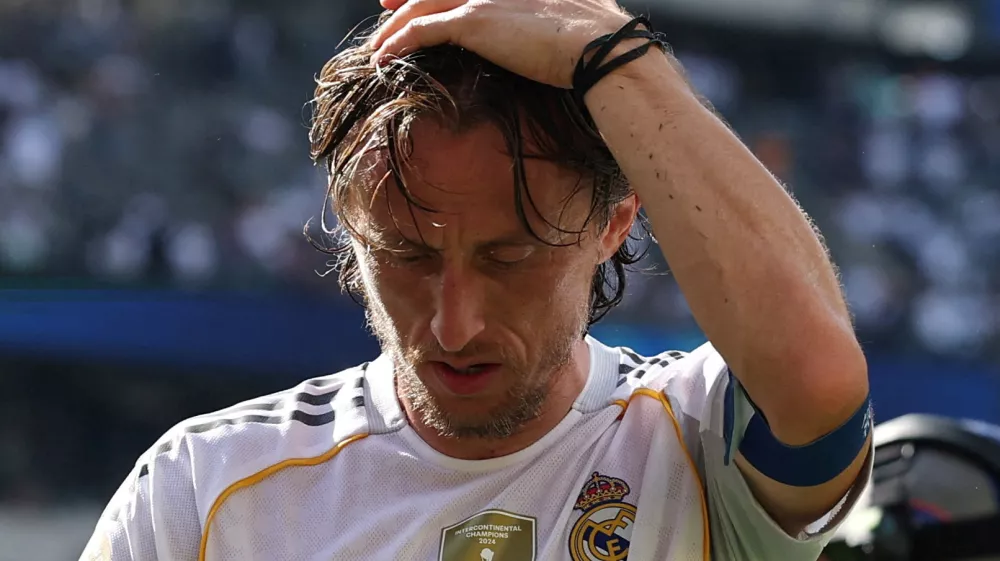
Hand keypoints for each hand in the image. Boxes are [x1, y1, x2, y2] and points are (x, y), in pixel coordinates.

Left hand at [370, 0, 631, 88]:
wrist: (603, 48)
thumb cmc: (601, 41)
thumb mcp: (581, 12)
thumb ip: (561, 12)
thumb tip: (566, 28)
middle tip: (386, 5)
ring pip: (423, 5)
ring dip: (395, 25)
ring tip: (379, 43)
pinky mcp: (474, 20)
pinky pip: (421, 29)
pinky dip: (398, 41)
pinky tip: (382, 57)